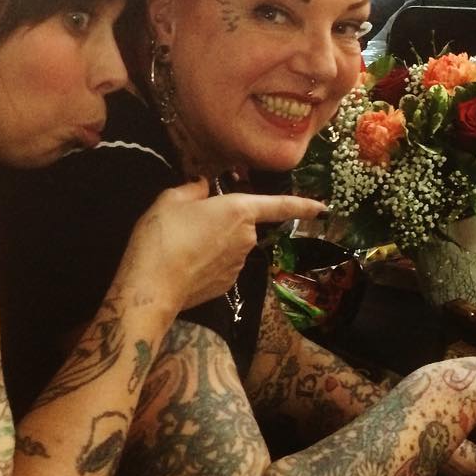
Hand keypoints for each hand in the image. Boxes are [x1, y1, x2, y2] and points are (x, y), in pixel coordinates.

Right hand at [124, 180, 324, 311]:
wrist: (152, 288)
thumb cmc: (163, 237)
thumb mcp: (170, 199)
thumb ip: (192, 189)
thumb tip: (202, 187)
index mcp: (238, 209)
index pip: (279, 205)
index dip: (302, 204)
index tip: (323, 207)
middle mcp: (246, 237)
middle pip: (241, 222)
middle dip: (222, 220)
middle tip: (187, 222)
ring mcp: (239, 264)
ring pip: (229, 244)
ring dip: (213, 241)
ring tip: (180, 245)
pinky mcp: (227, 285)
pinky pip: (221, 263)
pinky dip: (207, 261)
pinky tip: (185, 263)